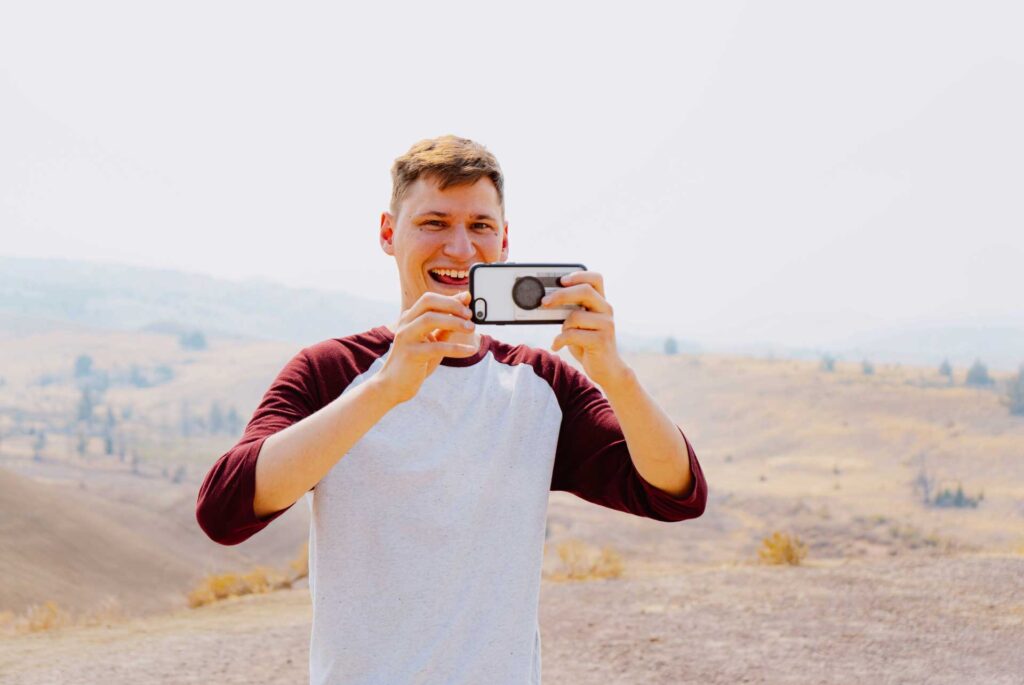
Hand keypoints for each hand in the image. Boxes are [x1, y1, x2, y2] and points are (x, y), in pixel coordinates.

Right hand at [374, 291, 476, 404]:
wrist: (394, 385)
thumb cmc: (417, 361)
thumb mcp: (434, 340)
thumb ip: (448, 323)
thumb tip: (464, 302)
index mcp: (410, 318)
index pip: (430, 299)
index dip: (451, 299)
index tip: (469, 303)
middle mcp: (406, 324)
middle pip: (428, 302)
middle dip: (452, 305)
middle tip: (469, 315)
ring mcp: (406, 338)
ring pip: (429, 319)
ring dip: (454, 322)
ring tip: (471, 328)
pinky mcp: (411, 354)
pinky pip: (437, 347)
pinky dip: (456, 348)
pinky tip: (470, 350)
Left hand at [539, 271, 631, 389]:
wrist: (606, 369)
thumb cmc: (588, 344)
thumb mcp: (578, 324)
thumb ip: (570, 311)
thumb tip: (546, 301)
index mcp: (600, 302)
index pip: (595, 278)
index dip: (579, 275)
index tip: (561, 280)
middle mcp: (606, 310)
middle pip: (585, 291)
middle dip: (561, 294)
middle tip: (544, 302)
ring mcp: (606, 325)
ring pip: (576, 316)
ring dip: (563, 326)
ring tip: (562, 336)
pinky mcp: (602, 340)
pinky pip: (573, 335)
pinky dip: (560, 340)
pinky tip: (556, 345)